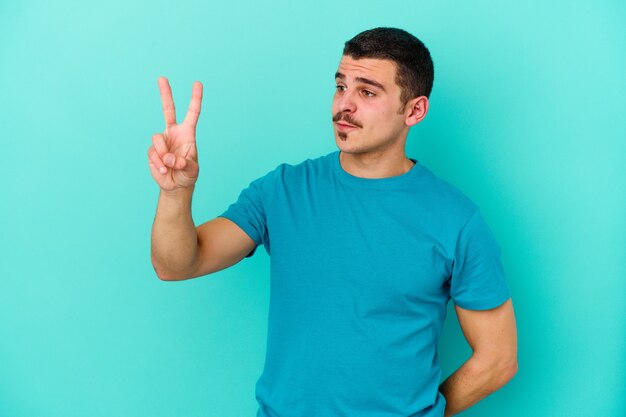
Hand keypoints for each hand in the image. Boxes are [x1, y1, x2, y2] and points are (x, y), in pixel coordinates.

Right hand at [148, 77, 202, 191]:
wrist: (175, 186)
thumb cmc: (187, 175)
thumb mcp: (192, 171)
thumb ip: (184, 164)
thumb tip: (170, 158)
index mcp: (187, 133)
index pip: (192, 113)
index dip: (195, 98)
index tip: (197, 83)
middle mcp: (173, 133)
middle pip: (168, 109)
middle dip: (165, 93)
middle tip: (162, 77)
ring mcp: (162, 140)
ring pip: (157, 139)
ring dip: (163, 155)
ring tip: (169, 167)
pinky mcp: (152, 150)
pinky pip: (152, 153)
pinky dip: (158, 163)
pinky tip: (163, 170)